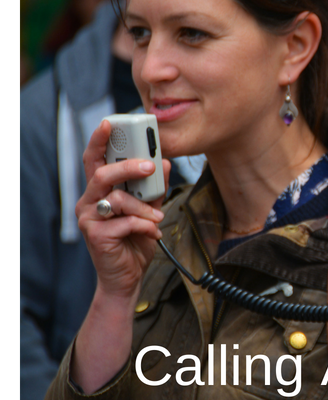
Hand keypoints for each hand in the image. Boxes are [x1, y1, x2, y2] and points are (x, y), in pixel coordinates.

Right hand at [76, 119, 170, 300]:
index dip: (99, 140)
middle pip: (102, 174)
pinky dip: (144, 225)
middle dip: (129, 167)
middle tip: (151, 167)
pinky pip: (124, 222)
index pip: (94, 159)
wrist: (128, 277)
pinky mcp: (96, 236)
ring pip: (116, 199)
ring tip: (157, 218)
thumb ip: (155, 188)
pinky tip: (152, 233)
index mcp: (100, 191)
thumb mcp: (150, 210)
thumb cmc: (135, 240)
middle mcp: (89, 202)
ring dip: (144, 207)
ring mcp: (90, 219)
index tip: (111, 122)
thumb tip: (165, 163)